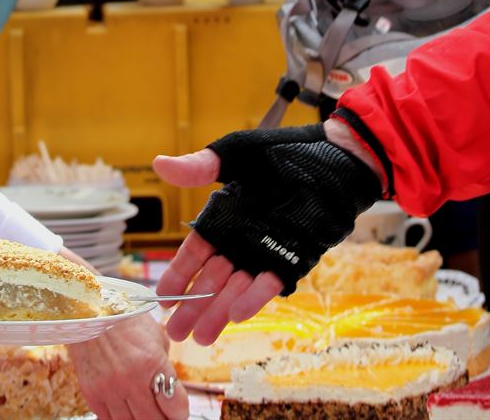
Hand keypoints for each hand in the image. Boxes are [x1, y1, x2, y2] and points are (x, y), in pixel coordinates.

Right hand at [68, 315, 187, 419]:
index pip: (175, 406)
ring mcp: (110, 389)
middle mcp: (131, 379)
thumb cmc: (124, 319)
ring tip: (145, 413)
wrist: (90, 311)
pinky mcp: (92, 395)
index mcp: (151, 361)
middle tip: (164, 415)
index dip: (180, 412)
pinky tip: (126, 410)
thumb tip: (171, 387)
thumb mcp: (155, 335)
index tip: (179, 412)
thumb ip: (164, 364)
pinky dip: (121, 419)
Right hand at [153, 124, 380, 344]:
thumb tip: (159, 163)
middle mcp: (242, 238)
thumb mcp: (234, 155)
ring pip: (237, 287)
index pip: (196, 252)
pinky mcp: (292, 259)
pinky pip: (270, 282)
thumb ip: (199, 166)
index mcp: (224, 217)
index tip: (163, 297)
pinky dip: (254, 298)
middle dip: (194, 305)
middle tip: (175, 331)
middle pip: (213, 277)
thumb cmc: (279, 151)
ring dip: (219, 311)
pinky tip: (236, 315)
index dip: (179, 274)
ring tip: (201, 338)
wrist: (331, 158)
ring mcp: (266, 251)